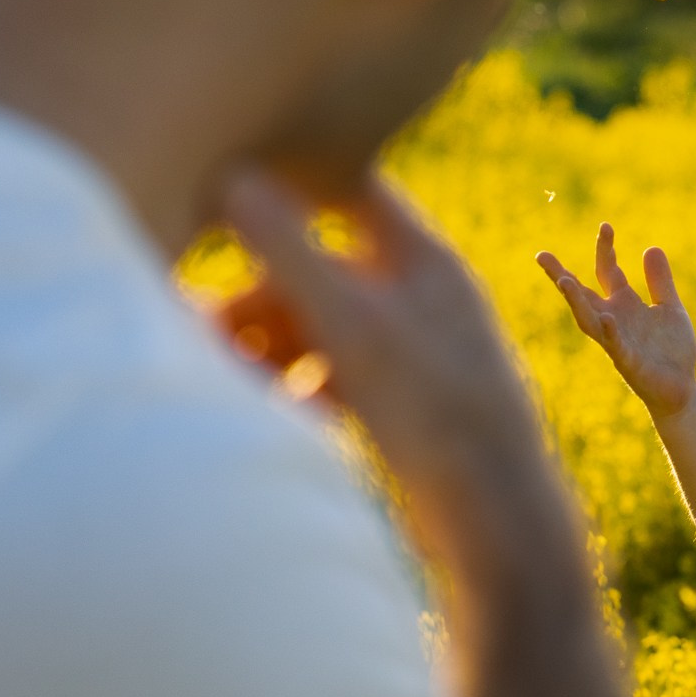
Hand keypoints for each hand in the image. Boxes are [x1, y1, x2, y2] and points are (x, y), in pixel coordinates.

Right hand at [223, 168, 548, 500]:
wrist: (497, 519)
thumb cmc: (433, 410)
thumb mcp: (350, 324)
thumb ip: (289, 252)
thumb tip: (233, 177)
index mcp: (425, 261)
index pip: (352, 193)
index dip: (293, 187)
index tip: (227, 195)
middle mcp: (425, 299)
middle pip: (325, 273)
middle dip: (261, 300)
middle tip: (198, 330)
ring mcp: (418, 354)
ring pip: (327, 329)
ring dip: (272, 347)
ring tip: (231, 378)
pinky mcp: (410, 408)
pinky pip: (341, 379)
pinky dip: (303, 388)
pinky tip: (284, 415)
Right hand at [537, 224, 695, 420]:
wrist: (681, 388)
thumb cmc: (672, 350)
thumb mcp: (669, 307)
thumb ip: (659, 281)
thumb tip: (650, 247)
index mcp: (623, 304)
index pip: (606, 271)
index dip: (605, 249)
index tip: (605, 225)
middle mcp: (613, 319)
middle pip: (581, 295)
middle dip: (561, 276)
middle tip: (541, 256)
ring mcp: (617, 341)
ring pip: (588, 319)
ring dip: (575, 301)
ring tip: (563, 280)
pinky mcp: (628, 362)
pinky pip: (615, 345)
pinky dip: (610, 331)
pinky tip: (607, 316)